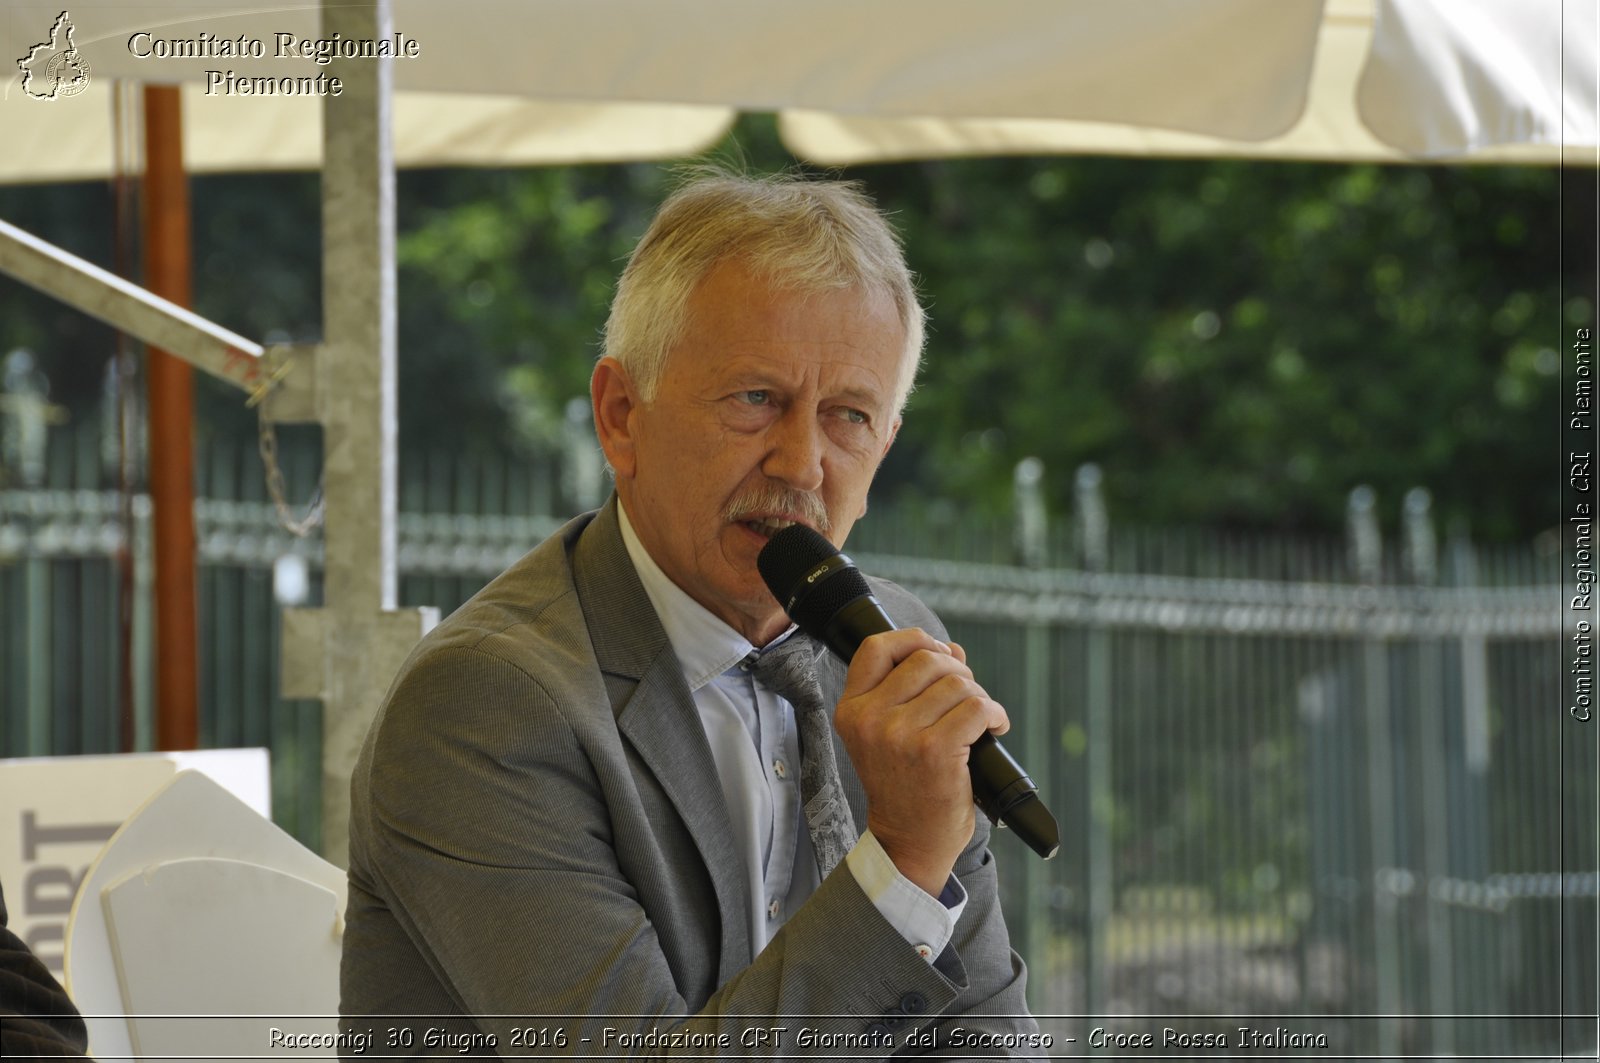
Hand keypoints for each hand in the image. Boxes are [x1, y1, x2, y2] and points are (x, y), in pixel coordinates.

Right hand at [833, 629, 1009, 895]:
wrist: (909, 841)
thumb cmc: (904, 784)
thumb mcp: (888, 733)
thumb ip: (912, 688)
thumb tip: (952, 649)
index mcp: (852, 710)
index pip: (876, 648)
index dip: (913, 639)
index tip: (938, 653)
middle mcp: (870, 719)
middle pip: (926, 659)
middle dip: (957, 671)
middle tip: (967, 697)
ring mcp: (900, 735)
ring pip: (957, 683)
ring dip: (979, 697)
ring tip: (980, 720)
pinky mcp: (935, 751)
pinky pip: (976, 708)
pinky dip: (994, 714)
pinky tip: (995, 728)